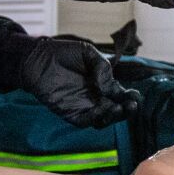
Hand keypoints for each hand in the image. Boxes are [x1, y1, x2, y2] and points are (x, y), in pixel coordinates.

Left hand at [18, 38, 138, 127]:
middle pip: (116, 111)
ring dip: (113, 117)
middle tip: (131, 105)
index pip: (121, 95)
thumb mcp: (87, 53)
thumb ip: (102, 66)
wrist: (38, 57)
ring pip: (103, 119)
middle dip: (126, 110)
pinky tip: (100, 109)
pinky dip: (94, 118)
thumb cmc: (63, 53)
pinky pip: (85, 121)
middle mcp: (96, 98)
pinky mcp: (70, 113)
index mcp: (103, 84)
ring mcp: (83, 107)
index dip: (130, 97)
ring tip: (117, 108)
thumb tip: (109, 87)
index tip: (135, 96)